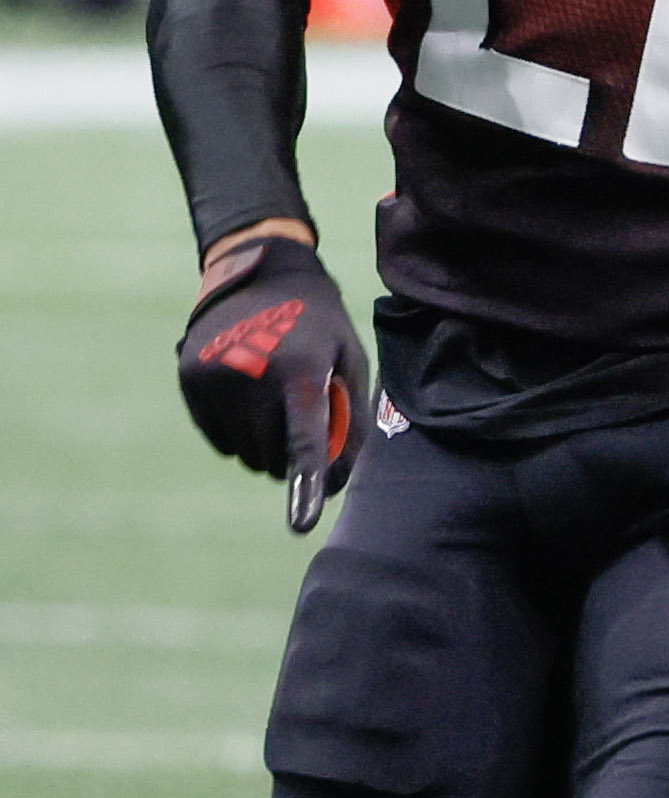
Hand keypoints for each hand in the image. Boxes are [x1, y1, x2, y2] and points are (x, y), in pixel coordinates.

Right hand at [179, 228, 365, 532]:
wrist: (262, 274)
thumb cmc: (320, 327)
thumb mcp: (350, 362)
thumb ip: (349, 421)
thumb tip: (335, 482)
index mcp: (300, 370)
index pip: (303, 440)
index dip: (305, 484)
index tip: (301, 523)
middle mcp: (250, 374)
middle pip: (273, 456)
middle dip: (292, 456)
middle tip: (304, 421)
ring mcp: (213, 377)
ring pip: (246, 453)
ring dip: (266, 446)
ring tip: (278, 402)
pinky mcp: (190, 379)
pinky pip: (220, 439)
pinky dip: (238, 434)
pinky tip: (249, 398)